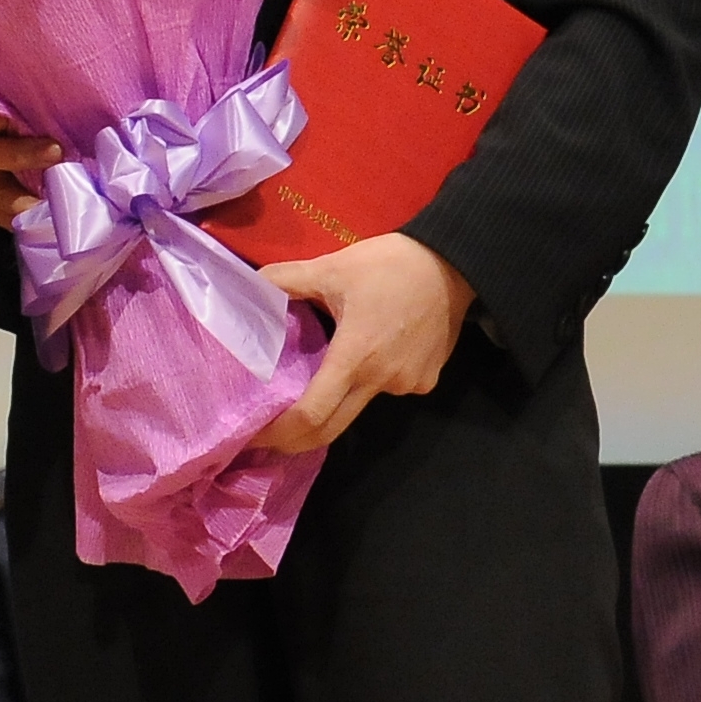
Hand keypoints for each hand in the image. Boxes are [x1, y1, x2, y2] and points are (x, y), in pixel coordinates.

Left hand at [248, 234, 475, 451]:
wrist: (452, 264)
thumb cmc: (388, 265)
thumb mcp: (330, 266)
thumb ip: (285, 279)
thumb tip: (248, 285)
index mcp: (354, 356)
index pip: (312, 412)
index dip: (281, 432)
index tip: (256, 437)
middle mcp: (381, 381)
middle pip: (333, 427)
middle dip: (298, 438)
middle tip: (269, 436)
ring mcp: (406, 385)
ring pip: (360, 403)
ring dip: (337, 398)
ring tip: (323, 371)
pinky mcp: (425, 381)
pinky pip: (388, 388)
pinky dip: (369, 379)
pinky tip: (370, 350)